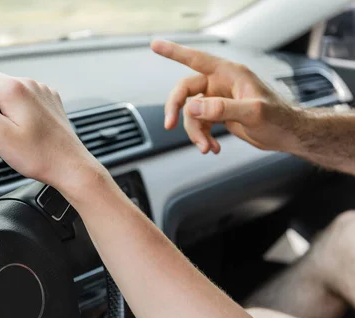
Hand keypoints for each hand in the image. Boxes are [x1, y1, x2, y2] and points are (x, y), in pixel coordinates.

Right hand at [0, 66, 104, 194]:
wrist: (70, 167)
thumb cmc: (37, 156)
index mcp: (13, 89)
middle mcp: (28, 83)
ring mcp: (40, 90)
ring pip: (5, 90)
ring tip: (1, 133)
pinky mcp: (48, 99)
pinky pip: (22, 97)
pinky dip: (14, 109)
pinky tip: (19, 129)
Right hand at [151, 40, 301, 153]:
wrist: (288, 135)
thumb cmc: (279, 118)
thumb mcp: (252, 112)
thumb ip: (222, 108)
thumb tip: (193, 107)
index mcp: (229, 74)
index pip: (196, 59)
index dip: (174, 52)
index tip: (155, 45)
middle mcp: (221, 84)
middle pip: (186, 91)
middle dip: (176, 110)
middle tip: (169, 124)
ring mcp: (218, 100)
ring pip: (192, 114)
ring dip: (195, 132)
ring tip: (207, 147)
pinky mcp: (219, 114)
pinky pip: (200, 124)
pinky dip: (203, 137)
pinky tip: (213, 147)